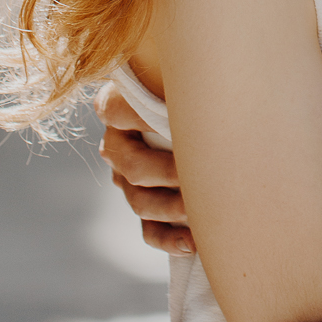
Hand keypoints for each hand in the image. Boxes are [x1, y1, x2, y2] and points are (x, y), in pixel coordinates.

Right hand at [94, 81, 194, 255]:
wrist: (203, 110)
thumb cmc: (193, 84)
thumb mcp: (178, 79)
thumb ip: (181, 83)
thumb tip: (207, 80)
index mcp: (117, 105)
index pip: (114, 110)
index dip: (140, 117)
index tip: (172, 120)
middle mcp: (118, 143)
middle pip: (132, 166)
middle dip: (166, 174)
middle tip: (197, 175)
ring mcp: (127, 177)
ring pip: (140, 201)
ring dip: (171, 208)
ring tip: (200, 210)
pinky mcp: (145, 203)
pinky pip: (149, 230)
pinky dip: (170, 238)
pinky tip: (192, 243)